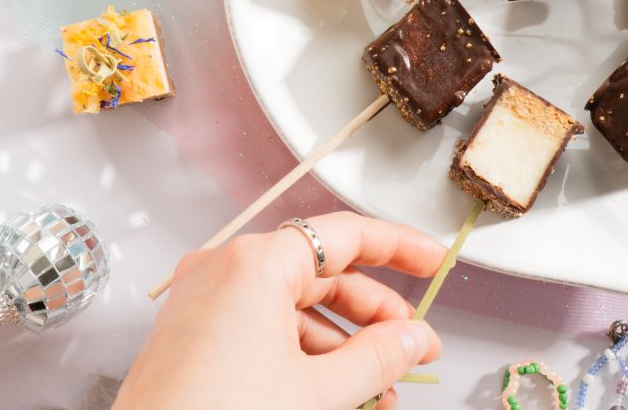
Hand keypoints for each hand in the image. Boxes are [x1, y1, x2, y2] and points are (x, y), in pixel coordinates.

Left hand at [112, 212, 445, 409]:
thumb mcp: (316, 392)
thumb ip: (377, 357)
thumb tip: (415, 338)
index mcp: (256, 262)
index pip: (345, 235)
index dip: (398, 246)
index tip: (433, 259)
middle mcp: (227, 266)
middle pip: (320, 272)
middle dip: (373, 312)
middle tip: (415, 346)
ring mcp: (206, 296)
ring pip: (292, 304)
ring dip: (341, 342)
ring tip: (379, 389)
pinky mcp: (194, 327)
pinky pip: (262, 325)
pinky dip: (301, 351)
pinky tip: (335, 390)